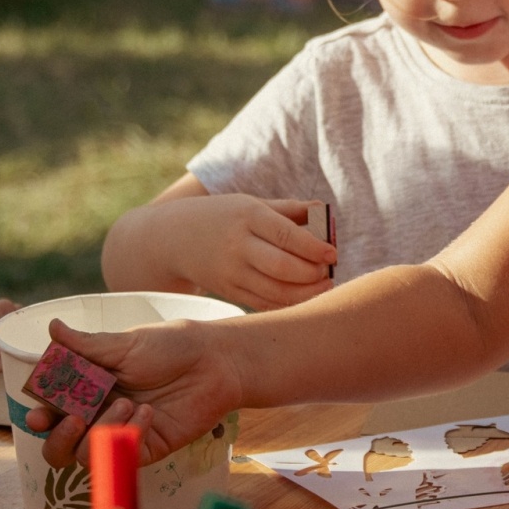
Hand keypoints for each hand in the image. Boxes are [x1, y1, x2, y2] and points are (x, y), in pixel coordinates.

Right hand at [26, 317, 243, 467]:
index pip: (52, 411)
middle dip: (59, 438)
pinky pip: (122, 456)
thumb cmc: (172, 346)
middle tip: (73, 418)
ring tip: (126, 404)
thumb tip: (52, 326)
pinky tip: (148, 413)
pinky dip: (129, 436)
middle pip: (61, 446)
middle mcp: (100, 415)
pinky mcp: (146, 448)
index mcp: (88, 389)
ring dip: (100, 431)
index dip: (40, 417)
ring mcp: (121, 433)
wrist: (215, 361)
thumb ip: (87, 345)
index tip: (38, 413)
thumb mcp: (126, 344)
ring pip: (86, 456)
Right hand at [149, 195, 336, 310]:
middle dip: (312, 273)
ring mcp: (231, 272)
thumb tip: (325, 212)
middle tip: (328, 272)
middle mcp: (238, 246)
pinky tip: (304, 297)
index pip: (285, 234)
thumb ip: (289, 209)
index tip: (333, 254)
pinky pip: (264, 303)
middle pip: (281, 267)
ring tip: (323, 286)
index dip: (313, 247)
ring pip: (275, 291)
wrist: (175, 239)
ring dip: (305, 293)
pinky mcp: (229, 291)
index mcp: (247, 216)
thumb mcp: (252, 204)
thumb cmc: (225, 217)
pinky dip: (288, 303)